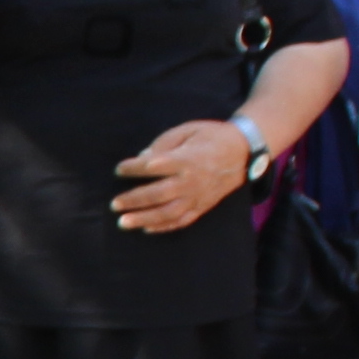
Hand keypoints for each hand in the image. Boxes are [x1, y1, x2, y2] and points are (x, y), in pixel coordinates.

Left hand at [111, 117, 252, 233]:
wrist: (244, 151)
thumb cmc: (212, 136)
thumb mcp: (188, 130)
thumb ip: (164, 143)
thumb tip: (143, 158)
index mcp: (186, 159)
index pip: (153, 166)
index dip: (133, 168)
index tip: (119, 169)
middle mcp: (191, 181)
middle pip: (158, 194)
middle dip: (134, 200)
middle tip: (114, 204)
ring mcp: (198, 196)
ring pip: (168, 212)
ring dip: (144, 219)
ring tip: (123, 222)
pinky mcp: (203, 206)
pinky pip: (182, 221)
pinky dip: (164, 227)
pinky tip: (146, 229)